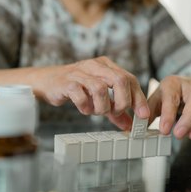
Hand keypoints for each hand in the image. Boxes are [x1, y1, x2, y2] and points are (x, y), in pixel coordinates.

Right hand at [34, 56, 149, 129]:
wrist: (47, 81)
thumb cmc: (75, 88)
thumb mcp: (98, 97)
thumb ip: (114, 109)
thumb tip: (129, 125)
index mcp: (106, 66)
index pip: (129, 78)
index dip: (138, 98)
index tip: (143, 115)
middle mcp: (95, 66)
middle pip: (120, 80)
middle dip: (122, 102)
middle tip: (116, 113)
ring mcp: (80, 73)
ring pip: (101, 89)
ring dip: (102, 107)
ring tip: (96, 111)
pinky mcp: (67, 83)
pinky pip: (81, 96)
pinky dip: (86, 107)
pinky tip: (84, 109)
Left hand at [148, 75, 190, 138]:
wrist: (185, 87)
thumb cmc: (168, 95)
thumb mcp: (156, 100)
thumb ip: (148, 113)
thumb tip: (140, 128)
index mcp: (171, 83)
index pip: (171, 98)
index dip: (168, 115)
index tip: (164, 130)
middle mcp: (188, 86)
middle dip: (187, 120)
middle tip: (177, 134)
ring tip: (185, 136)